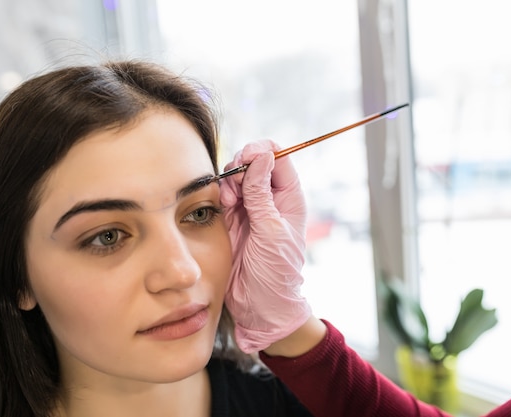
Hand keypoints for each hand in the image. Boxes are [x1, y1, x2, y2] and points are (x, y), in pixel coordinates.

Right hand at [220, 140, 311, 352]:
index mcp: (289, 199)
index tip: (249, 156)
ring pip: (236, 177)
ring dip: (230, 180)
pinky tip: (223, 204)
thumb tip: (263, 156)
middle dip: (242, 164)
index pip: (279, 159)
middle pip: (254, 163)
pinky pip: (223, 195)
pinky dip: (220, 193)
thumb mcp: (271, 231)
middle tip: (236, 179)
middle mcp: (270, 200)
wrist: (260, 305)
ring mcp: (250, 209)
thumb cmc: (276, 273)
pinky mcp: (231, 220)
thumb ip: (261, 194)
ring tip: (230, 198)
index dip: (264, 152)